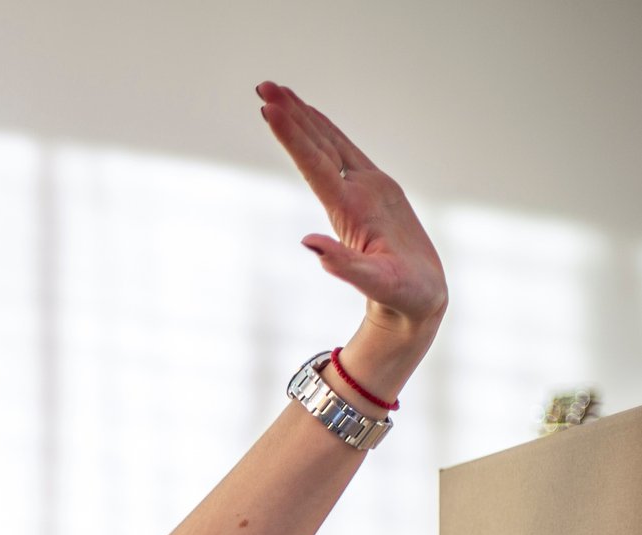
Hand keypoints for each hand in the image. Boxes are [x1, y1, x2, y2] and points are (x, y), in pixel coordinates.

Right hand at [258, 82, 445, 344]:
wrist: (427, 291)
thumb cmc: (403, 292)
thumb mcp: (377, 285)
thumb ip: (346, 266)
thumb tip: (310, 244)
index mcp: (358, 207)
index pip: (317, 165)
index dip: (292, 137)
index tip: (269, 111)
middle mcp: (367, 187)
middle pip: (323, 142)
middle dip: (293, 113)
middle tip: (263, 86)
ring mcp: (373, 184)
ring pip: (333, 142)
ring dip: (305, 115)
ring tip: (278, 92)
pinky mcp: (374, 187)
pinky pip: (342, 151)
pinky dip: (321, 132)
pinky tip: (309, 120)